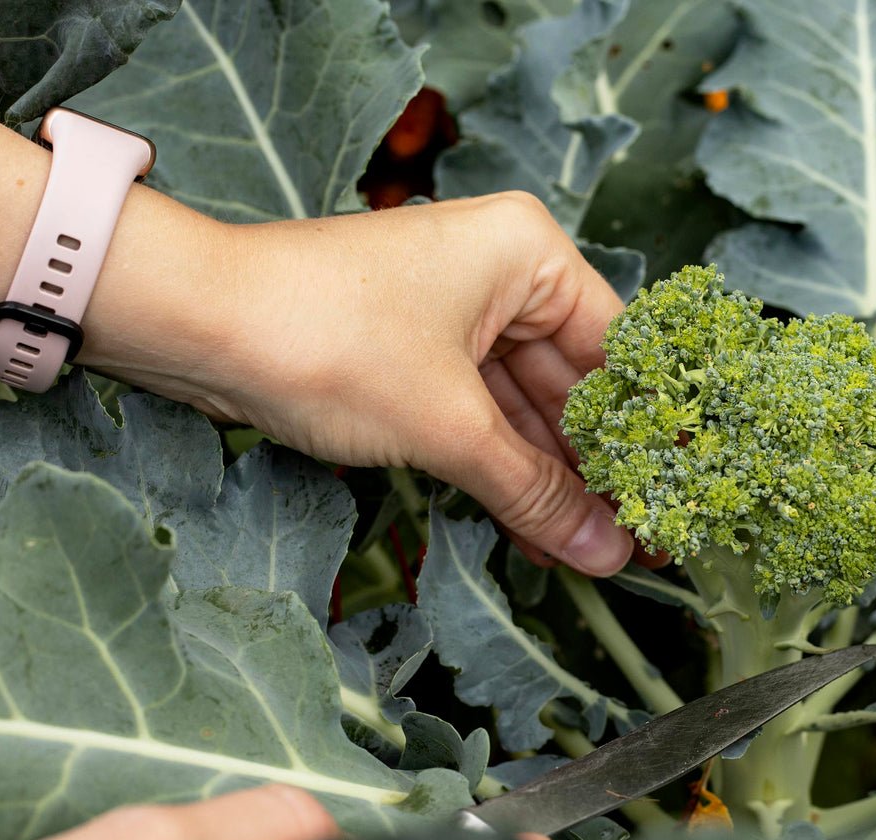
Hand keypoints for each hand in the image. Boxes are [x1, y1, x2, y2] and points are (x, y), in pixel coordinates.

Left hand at [87, 192, 637, 575]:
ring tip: (599, 551)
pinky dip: (504, 470)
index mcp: (526, 253)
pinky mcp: (416, 356)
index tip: (680, 492)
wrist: (195, 326)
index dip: (650, 432)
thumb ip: (535, 491)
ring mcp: (455, 315)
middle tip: (643, 539)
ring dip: (553, 481)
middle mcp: (499, 274)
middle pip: (576, 385)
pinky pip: (482, 419)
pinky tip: (541, 530)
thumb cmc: (326, 338)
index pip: (618, 350)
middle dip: (598, 468)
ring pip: (527, 409)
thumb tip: (609, 551)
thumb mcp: (450, 425)